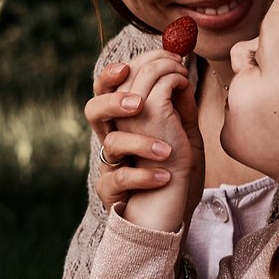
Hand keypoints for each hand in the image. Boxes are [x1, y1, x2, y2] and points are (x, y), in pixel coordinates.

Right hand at [93, 51, 202, 230]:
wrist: (173, 213)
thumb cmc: (178, 172)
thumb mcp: (185, 134)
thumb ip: (180, 105)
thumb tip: (180, 71)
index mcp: (127, 121)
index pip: (110, 89)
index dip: (114, 74)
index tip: (135, 66)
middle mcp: (114, 138)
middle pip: (94, 109)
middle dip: (114, 99)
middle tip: (140, 103)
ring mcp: (111, 164)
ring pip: (111, 143)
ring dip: (140, 143)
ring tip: (167, 151)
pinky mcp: (112, 190)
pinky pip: (120, 177)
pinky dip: (145, 175)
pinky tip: (166, 176)